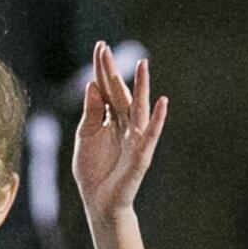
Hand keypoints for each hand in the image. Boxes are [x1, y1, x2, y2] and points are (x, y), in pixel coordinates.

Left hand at [73, 42, 167, 221]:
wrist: (99, 202)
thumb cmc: (93, 171)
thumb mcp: (85, 137)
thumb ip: (90, 113)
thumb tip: (92, 85)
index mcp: (109, 118)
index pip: (106, 89)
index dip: (102, 69)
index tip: (99, 46)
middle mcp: (124, 123)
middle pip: (119, 92)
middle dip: (112, 71)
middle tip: (105, 48)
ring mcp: (135, 137)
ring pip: (139, 107)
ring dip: (142, 86)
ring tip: (143, 65)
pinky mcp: (141, 153)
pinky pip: (151, 133)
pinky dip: (158, 118)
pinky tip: (163, 102)